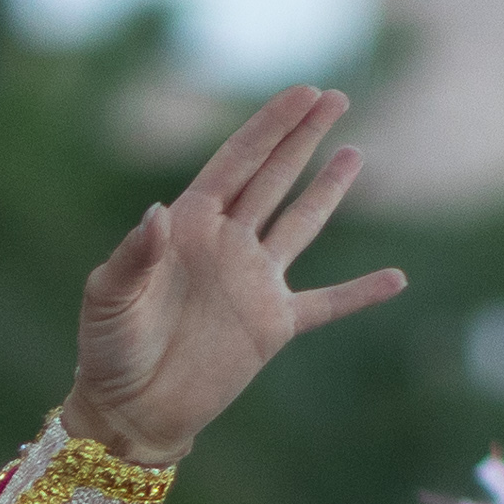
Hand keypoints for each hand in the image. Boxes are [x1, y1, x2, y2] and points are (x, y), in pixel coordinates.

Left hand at [57, 86, 401, 467]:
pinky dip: (360, 293)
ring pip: (300, 224)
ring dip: (328, 190)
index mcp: (188, 228)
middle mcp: (227, 246)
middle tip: (336, 97)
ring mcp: (254, 283)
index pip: (236, 163)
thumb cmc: (107, 351)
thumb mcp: (107, 299)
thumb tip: (158, 212)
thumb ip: (132, 256)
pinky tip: (396, 279)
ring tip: (354, 153)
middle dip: (303, 137)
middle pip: (273, 179)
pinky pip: (327, 303)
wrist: (129, 411)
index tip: (303, 91)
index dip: (269, 127)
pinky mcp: (273, 326)